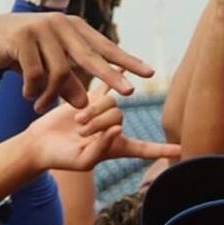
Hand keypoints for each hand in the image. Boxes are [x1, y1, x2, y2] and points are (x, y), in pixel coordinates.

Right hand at [0, 12, 153, 112]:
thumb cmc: (27, 54)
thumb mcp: (51, 67)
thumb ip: (69, 83)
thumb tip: (85, 104)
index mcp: (74, 29)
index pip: (106, 47)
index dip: (127, 61)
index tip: (149, 73)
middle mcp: (62, 25)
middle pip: (91, 56)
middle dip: (111, 76)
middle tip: (130, 93)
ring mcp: (41, 28)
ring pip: (59, 71)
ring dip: (52, 95)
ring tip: (40, 107)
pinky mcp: (21, 38)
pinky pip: (35, 74)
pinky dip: (33, 90)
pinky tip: (28, 95)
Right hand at [27, 88, 181, 171]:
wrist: (41, 143)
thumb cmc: (62, 159)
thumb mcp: (83, 161)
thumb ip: (102, 148)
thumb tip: (118, 129)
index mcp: (117, 147)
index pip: (144, 149)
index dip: (162, 150)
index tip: (182, 149)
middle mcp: (114, 129)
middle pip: (119, 117)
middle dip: (99, 124)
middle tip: (81, 133)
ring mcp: (103, 112)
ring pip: (110, 103)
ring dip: (93, 113)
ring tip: (77, 124)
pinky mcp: (90, 99)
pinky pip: (107, 85)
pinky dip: (116, 74)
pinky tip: (125, 64)